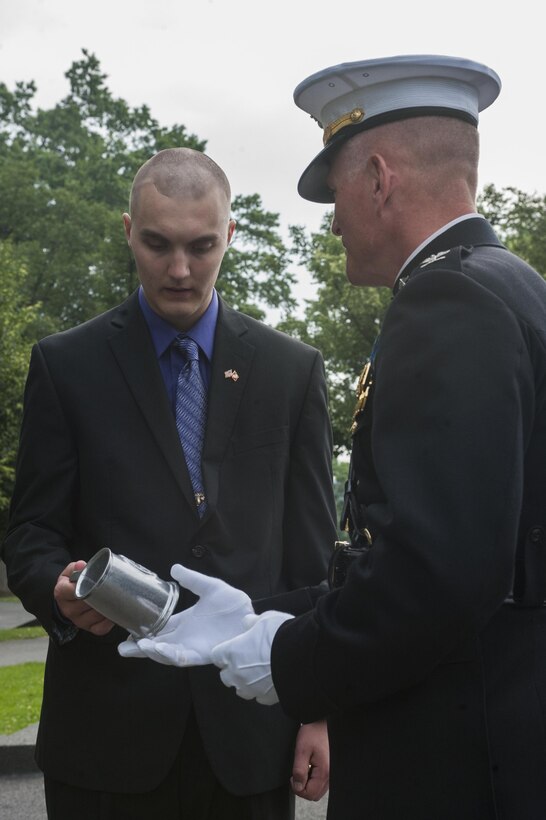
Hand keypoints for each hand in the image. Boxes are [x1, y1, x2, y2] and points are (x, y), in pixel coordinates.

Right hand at [54, 560, 114, 635]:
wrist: (69, 597)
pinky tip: (113, 612)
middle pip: (86, 604)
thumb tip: (82, 565)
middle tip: (110, 588)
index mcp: (61, 593)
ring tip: (114, 598)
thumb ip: (76, 567)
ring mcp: (78, 621)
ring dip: (105, 608)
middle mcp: (68, 609)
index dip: (85, 586)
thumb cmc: (71, 583)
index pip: (71, 591)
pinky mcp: (87, 628)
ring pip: (95, 616)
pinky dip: (108, 622)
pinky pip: (100, 628)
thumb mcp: (70, 572)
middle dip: (99, 596)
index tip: (94, 581)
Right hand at [118, 564, 253, 665]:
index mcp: (184, 623)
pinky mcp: (202, 654)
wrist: (251, 617)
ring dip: (152, 651)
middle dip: (140, 649)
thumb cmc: (233, 605)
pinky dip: (169, 655)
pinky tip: (158, 649)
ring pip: (167, 654)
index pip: (159, 630)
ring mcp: (192, 647)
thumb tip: (173, 569)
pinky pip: (183, 658)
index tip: (127, 632)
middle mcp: (185, 638)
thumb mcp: (210, 587)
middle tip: (122, 648)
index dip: (143, 633)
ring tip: (139, 646)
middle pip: (157, 646)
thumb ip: (192, 580)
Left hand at [211, 610, 293, 704]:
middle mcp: (237, 674)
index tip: (233, 647)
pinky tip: (271, 682)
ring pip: (240, 690)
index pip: (217, 656)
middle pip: (226, 676)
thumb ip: (252, 623)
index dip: (225, 652)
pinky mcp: (267, 698)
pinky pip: (259, 697)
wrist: (301, 657)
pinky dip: (262, 691)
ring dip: (245, 683)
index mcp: (232, 653)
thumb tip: (247, 624)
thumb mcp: (265, 619)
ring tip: (257, 674)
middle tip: (245, 661)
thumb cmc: (280, 634)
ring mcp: (252, 688)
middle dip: (232, 670)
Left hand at [291, 720, 328, 800]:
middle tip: (296, 774)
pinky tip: (309, 767)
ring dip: (308, 784)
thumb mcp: (301, 750)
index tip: (292, 776)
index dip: (298, 788)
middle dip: (303, 788)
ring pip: (318, 790)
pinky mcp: (330, 769)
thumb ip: (299, 770)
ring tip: (303, 769)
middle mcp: (330, 775)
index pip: (310, 794)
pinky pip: (321, 783)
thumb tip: (297, 787)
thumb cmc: (312, 733)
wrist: (321, 722)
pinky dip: (313, 780)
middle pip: (315, 795)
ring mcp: (331, 773)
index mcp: (324, 771)